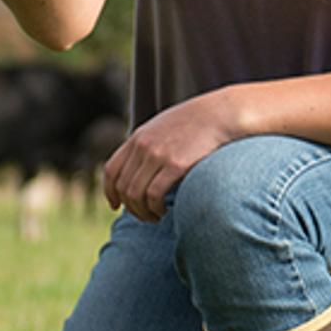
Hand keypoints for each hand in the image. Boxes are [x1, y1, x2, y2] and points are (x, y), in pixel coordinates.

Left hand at [103, 93, 239, 222]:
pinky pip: (154, 195)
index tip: (117, 205)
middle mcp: (143, 147)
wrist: (220, 114)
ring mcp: (157, 155)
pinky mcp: (175, 165)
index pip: (111, 170)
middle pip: (124, 187)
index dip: (110, 192)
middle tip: (144, 216)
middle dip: (131, 208)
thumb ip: (149, 144)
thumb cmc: (196, 124)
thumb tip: (142, 167)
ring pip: (136, 195)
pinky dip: (156, 208)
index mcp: (138, 138)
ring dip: (143, 212)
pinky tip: (165, 211)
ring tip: (155, 217)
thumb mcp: (164, 127)